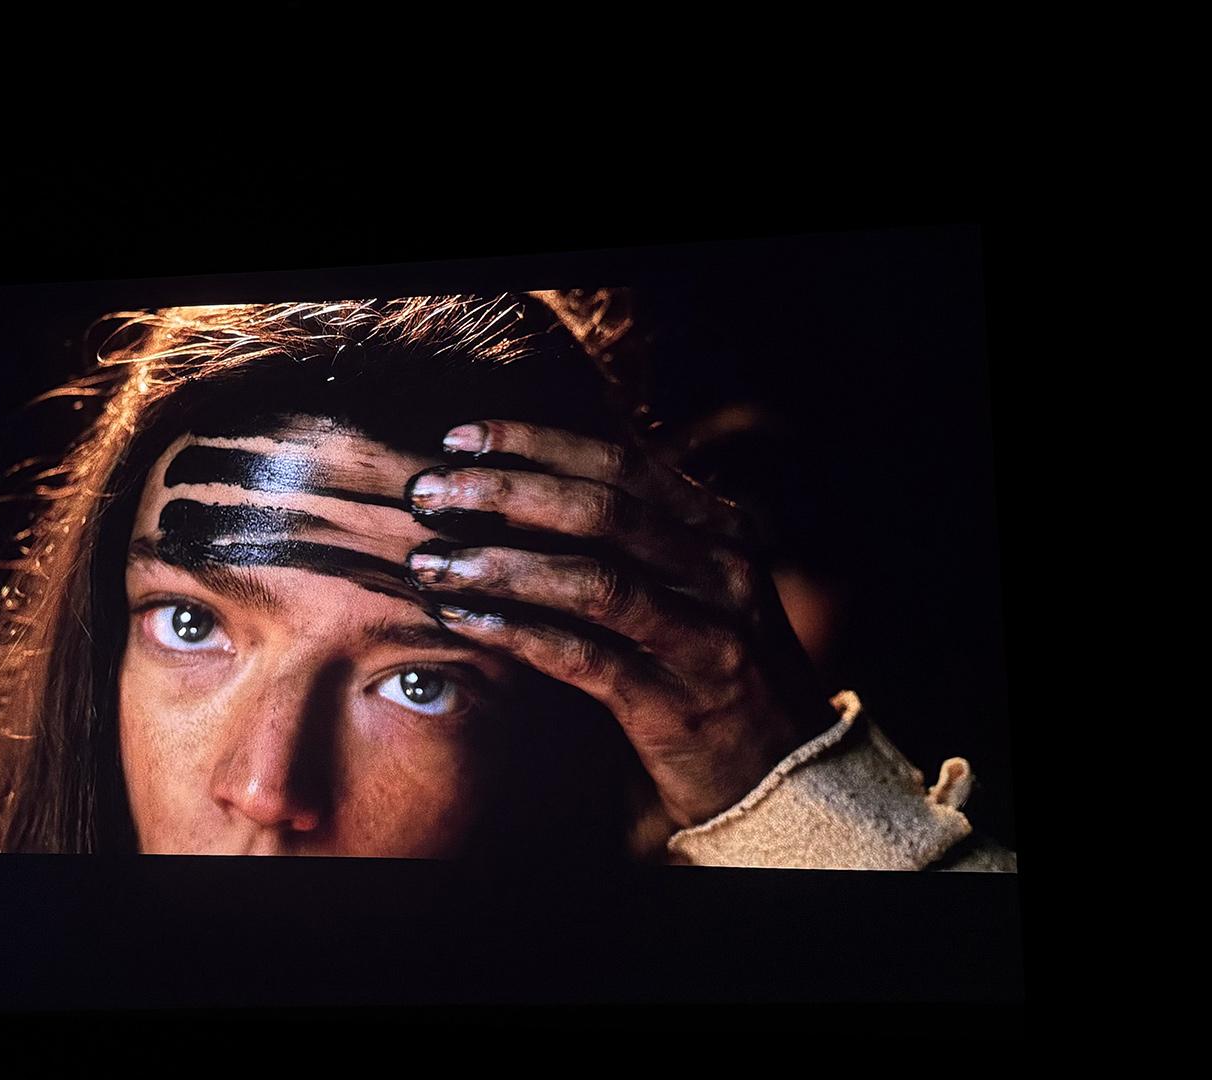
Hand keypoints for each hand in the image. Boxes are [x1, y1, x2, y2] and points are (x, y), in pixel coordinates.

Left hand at [404, 420, 840, 829]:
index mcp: (721, 528)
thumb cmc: (711, 666)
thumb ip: (632, 535)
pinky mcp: (674, 704)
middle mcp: (722, 571)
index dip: (535, 444)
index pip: (620, 462)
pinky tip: (461, 619)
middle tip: (427, 492)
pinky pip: (582, 657)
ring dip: (499, 564)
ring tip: (430, 561)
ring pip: (592, 581)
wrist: (784, 772)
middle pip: (601, 510)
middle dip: (504, 493)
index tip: (460, 438)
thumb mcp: (692, 583)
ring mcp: (705, 638)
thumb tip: (522, 483)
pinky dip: (515, 632)